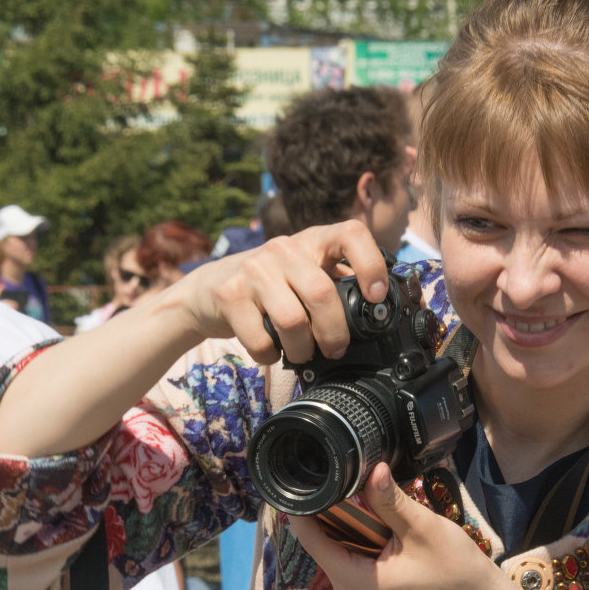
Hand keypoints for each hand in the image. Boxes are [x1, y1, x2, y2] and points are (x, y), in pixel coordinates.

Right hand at [182, 221, 389, 365]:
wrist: (207, 290)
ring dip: (302, 349)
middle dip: (334, 332)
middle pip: (322, 293)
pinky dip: (269, 355)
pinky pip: (260, 339)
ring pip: (292, 320)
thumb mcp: (305, 273)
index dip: (370, 265)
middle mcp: (284, 248)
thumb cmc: (269, 287)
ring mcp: (254, 269)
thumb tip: (381, 314)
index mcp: (313, 240)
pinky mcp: (229, 294)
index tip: (375, 297)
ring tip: (301, 354)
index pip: (351, 234)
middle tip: (335, 349)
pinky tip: (269, 350)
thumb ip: (337, 284)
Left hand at [287, 464, 523, 589]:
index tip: (303, 477)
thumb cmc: (455, 569)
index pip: (311, 539)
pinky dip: (355, 530)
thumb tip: (372, 468)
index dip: (304, 508)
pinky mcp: (366, 585)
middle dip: (328, 508)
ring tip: (355, 485)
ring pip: (334, 543)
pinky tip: (368, 509)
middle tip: (338, 472)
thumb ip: (389, 500)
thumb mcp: (421, 528)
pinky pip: (348, 550)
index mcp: (355, 582)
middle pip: (320, 540)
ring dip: (344, 517)